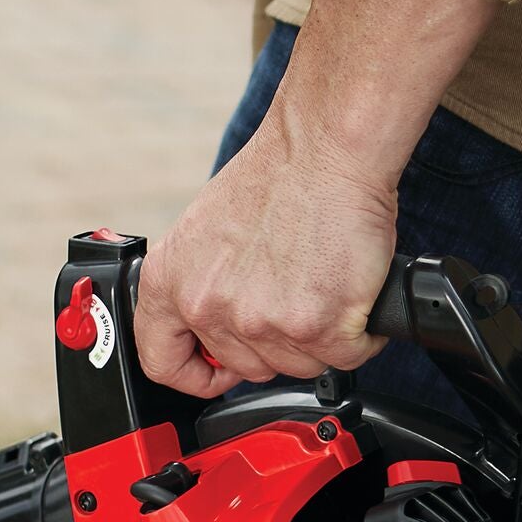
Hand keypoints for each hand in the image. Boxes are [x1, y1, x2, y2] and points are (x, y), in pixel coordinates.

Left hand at [133, 0, 494, 398]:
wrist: (325, 147)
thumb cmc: (276, 177)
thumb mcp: (203, 234)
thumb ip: (201, 286)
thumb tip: (210, 332)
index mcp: (169, 284)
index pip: (162, 362)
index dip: (195, 375)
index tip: (218, 370)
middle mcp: (208, 307)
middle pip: (248, 367)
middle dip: (277, 343)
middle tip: (295, 296)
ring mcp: (261, 321)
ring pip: (299, 365)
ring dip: (320, 337)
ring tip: (322, 282)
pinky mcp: (316, 325)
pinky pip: (345, 357)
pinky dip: (359, 333)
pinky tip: (352, 291)